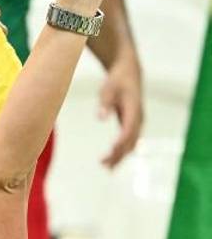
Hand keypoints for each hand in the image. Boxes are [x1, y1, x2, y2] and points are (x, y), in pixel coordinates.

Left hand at [98, 52, 142, 166]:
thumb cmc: (116, 80)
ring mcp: (137, 121)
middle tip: (104, 165)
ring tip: (107, 168)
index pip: (129, 129)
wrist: (128, 71)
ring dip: (121, 156)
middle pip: (131, 140)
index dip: (121, 140)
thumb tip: (100, 118)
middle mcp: (139, 118)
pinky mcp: (133, 123)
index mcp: (134, 109)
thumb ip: (104, 103)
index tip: (111, 150)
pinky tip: (111, 160)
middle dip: (119, 154)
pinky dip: (122, 151)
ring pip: (131, 143)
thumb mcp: (107, 89)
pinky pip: (129, 140)